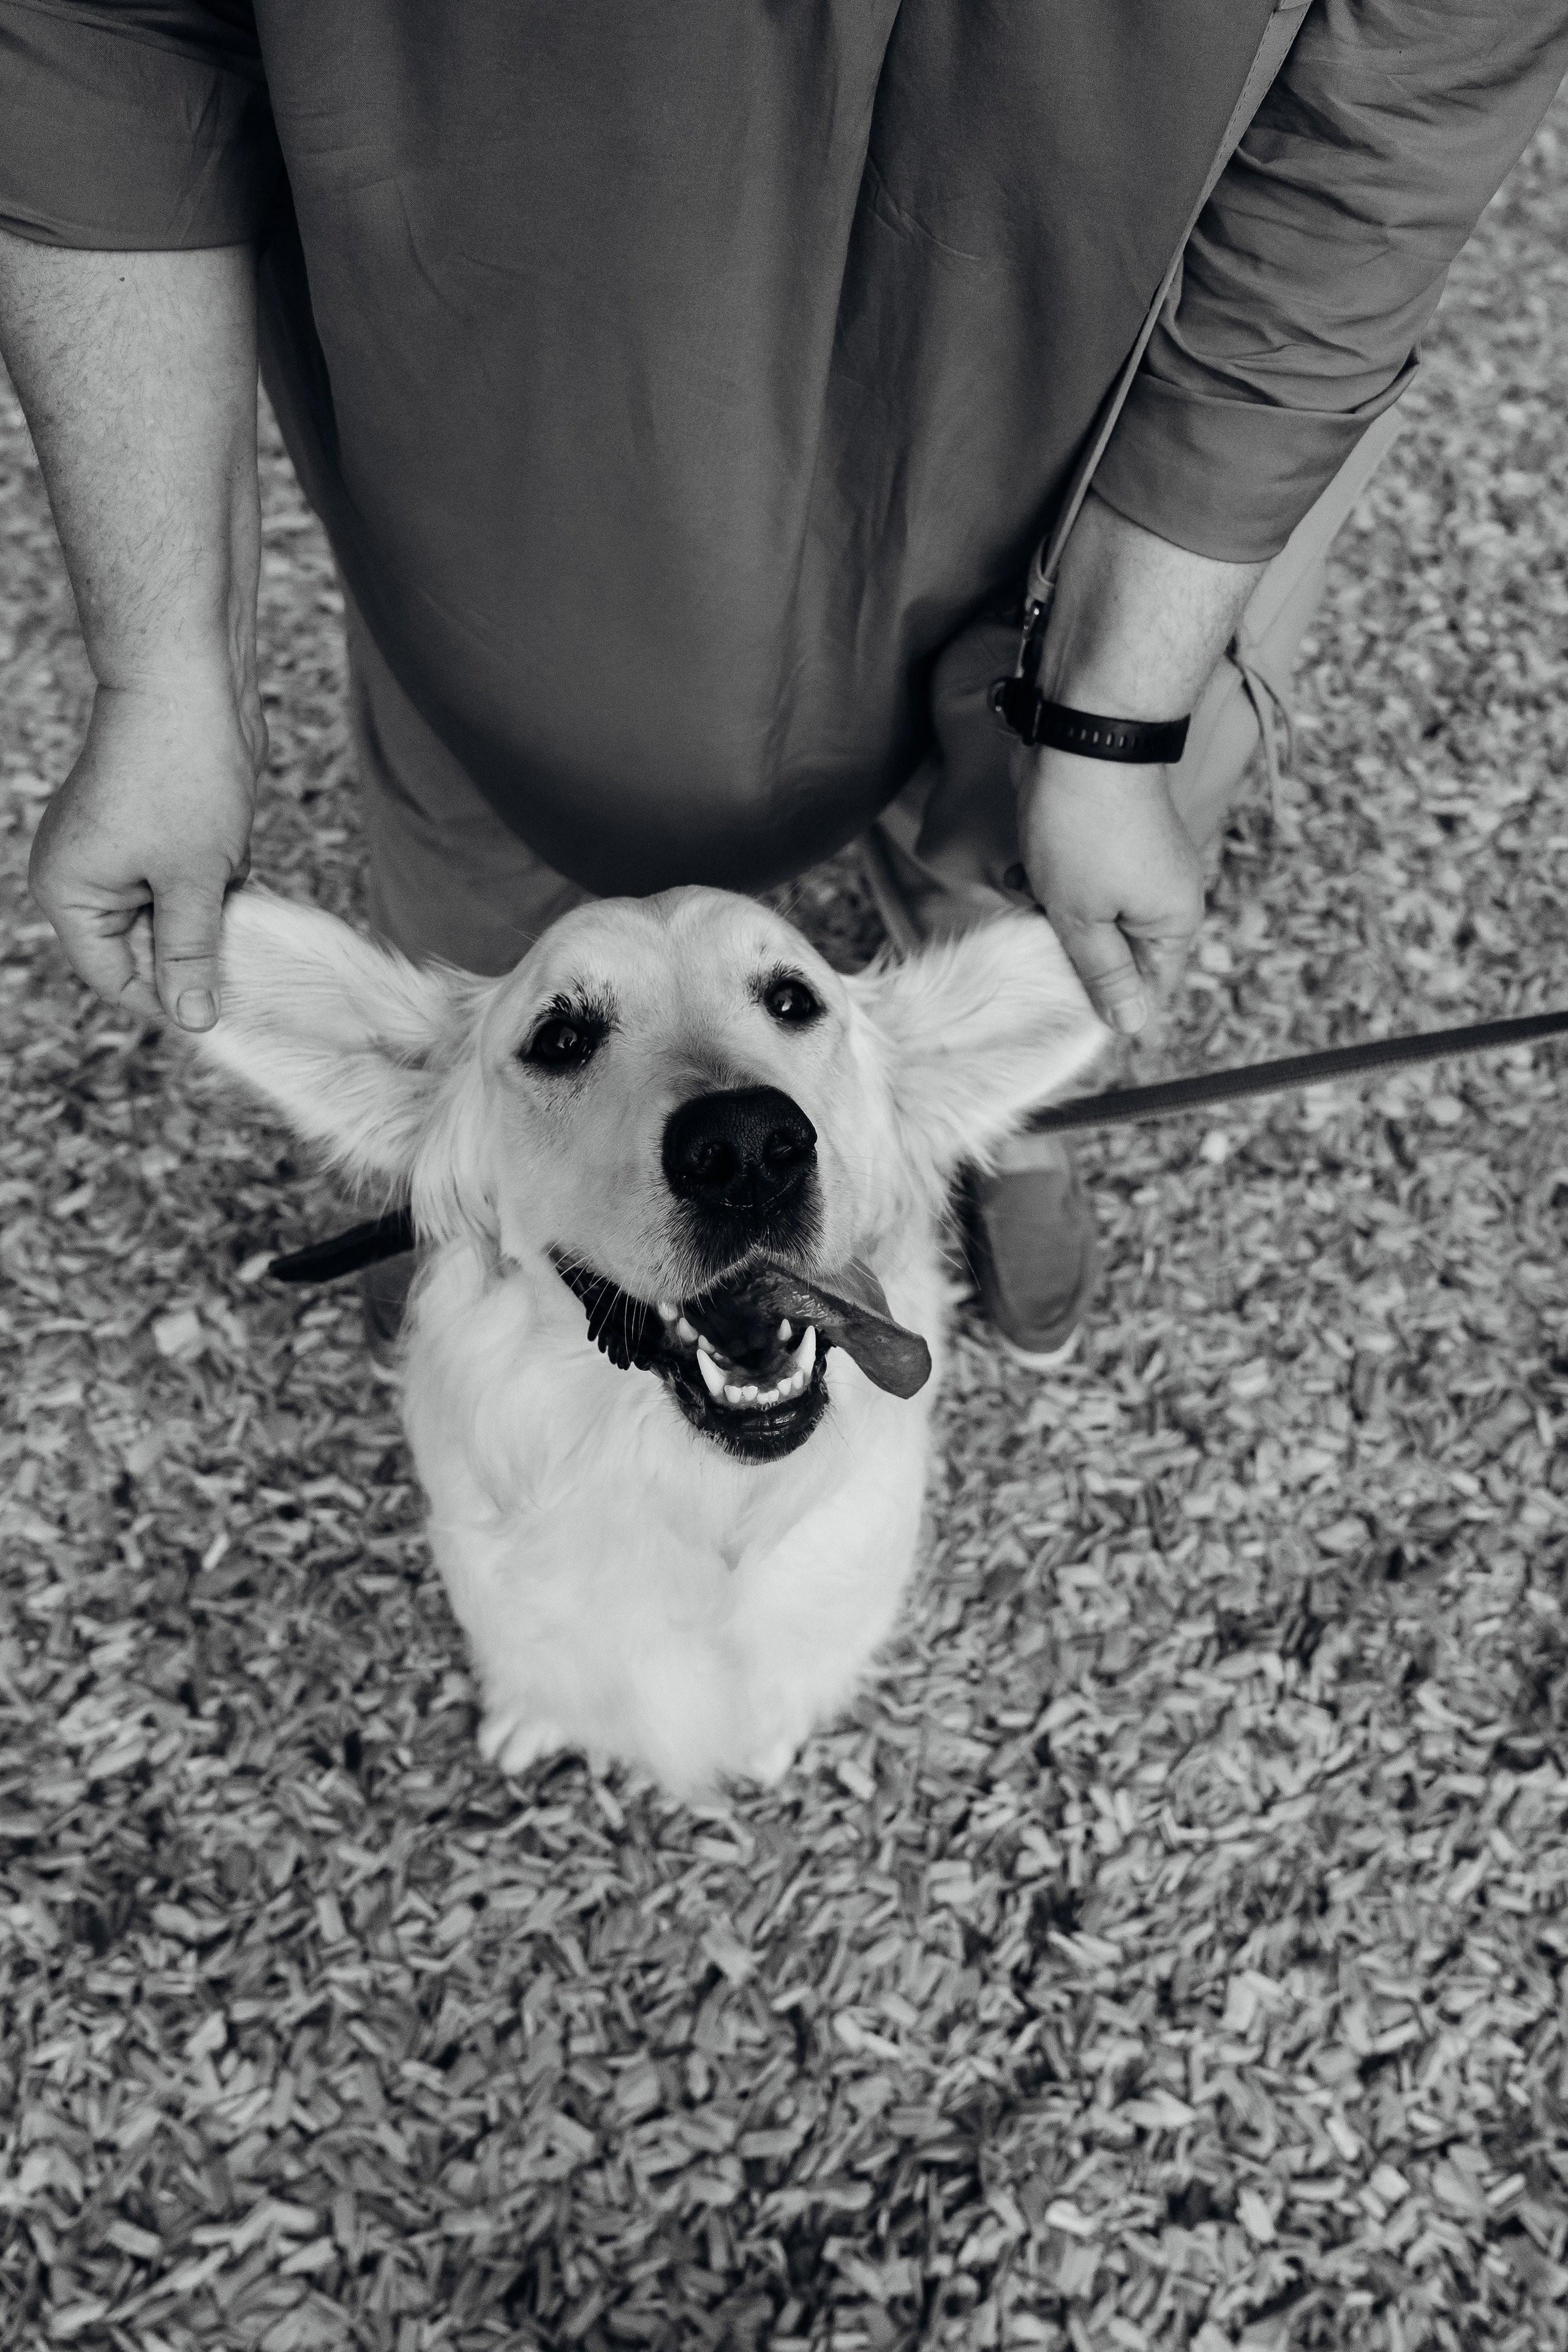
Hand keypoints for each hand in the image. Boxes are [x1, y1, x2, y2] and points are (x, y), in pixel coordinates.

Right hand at [29, 672, 265, 1029]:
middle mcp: (83, 874)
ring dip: (210, 911)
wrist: (192, 683)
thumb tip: (193, 1017)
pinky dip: (214, 880)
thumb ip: (190, 952)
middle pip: (142, 948)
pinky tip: (234, 858)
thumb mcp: (192, 880)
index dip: (168, 999)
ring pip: (171, 914)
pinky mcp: (153, 830)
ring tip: (236, 888)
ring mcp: (117, 851)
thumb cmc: (181, 774)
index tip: (223, 1010)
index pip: (115, 977)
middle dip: (196, 949)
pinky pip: (184, 880)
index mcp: (70, 892)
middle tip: (247, 953)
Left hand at [1015, 747, 1204, 1033]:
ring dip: (1050, 909)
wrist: (1082, 735)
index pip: (1147, 986)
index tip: (1059, 996)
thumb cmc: (1083, 830)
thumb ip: (1104, 973)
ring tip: (1024, 888)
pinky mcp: (1111, 836)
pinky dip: (1050, 879)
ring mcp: (1140, 862)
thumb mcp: (1082, 917)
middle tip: (1035, 933)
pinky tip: (1022, 866)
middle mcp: (1167, 893)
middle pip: (1115, 950)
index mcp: (1173, 921)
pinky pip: (1081, 878)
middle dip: (1068, 946)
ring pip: (1090, 913)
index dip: (1104, 997)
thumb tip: (1131, 1024)